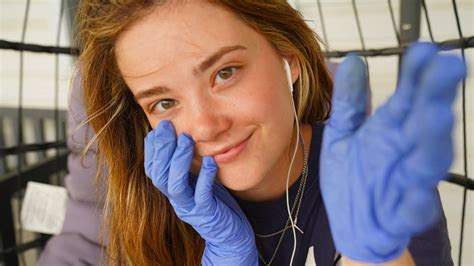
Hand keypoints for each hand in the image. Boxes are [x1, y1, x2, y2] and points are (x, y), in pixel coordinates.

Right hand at [144, 120, 257, 264]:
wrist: (228, 233)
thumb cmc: (214, 201)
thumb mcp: (197, 179)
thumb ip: (188, 163)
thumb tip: (180, 135)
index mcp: (171, 189)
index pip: (152, 168)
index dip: (151, 148)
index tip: (158, 128)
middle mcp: (176, 199)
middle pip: (158, 174)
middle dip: (162, 148)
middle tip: (169, 127)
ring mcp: (189, 207)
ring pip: (174, 185)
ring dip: (179, 161)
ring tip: (187, 141)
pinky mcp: (206, 213)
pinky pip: (201, 195)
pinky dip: (204, 177)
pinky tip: (209, 162)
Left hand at [320, 43, 465, 262]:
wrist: (351, 225)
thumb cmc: (351, 176)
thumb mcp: (342, 134)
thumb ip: (349, 102)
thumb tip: (351, 60)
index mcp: (390, 130)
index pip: (408, 97)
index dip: (418, 74)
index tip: (425, 49)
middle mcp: (403, 151)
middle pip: (425, 122)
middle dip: (436, 95)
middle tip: (448, 67)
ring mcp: (406, 183)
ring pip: (427, 161)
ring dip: (434, 140)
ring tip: (437, 115)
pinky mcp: (402, 214)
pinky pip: (414, 209)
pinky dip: (419, 201)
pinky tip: (420, 192)